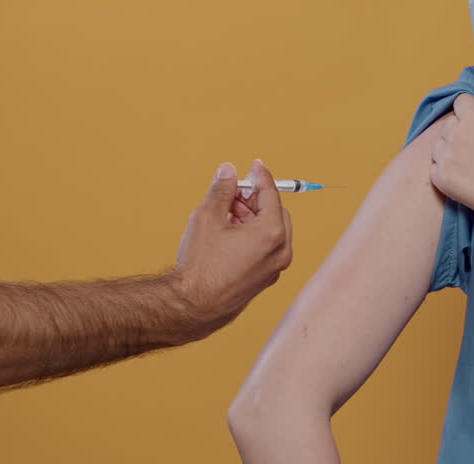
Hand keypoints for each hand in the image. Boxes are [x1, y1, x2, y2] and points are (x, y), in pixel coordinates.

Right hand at [171, 159, 292, 336]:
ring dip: (253, 217)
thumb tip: (228, 170)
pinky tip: (230, 231)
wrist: (192, 307)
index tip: (255, 165)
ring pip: (271, 231)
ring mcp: (275, 268)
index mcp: (272, 233)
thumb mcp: (208, 218)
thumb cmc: (201, 265)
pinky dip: (253, 235)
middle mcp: (280, 251)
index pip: (271, 194)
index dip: (262, 176)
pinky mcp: (265, 278)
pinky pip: (266, 248)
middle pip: (275, 212)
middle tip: (235, 192)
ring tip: (226, 211)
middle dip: (256, 199)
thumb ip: (222, 190)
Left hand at [429, 92, 473, 225]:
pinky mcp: (443, 180)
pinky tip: (463, 176)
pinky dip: (444, 171)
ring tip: (470, 163)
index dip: (471, 109)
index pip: (461, 102)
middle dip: (460, 129)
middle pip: (448, 123)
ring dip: (450, 150)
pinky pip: (434, 169)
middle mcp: (456, 135)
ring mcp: (447, 158)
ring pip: (438, 146)